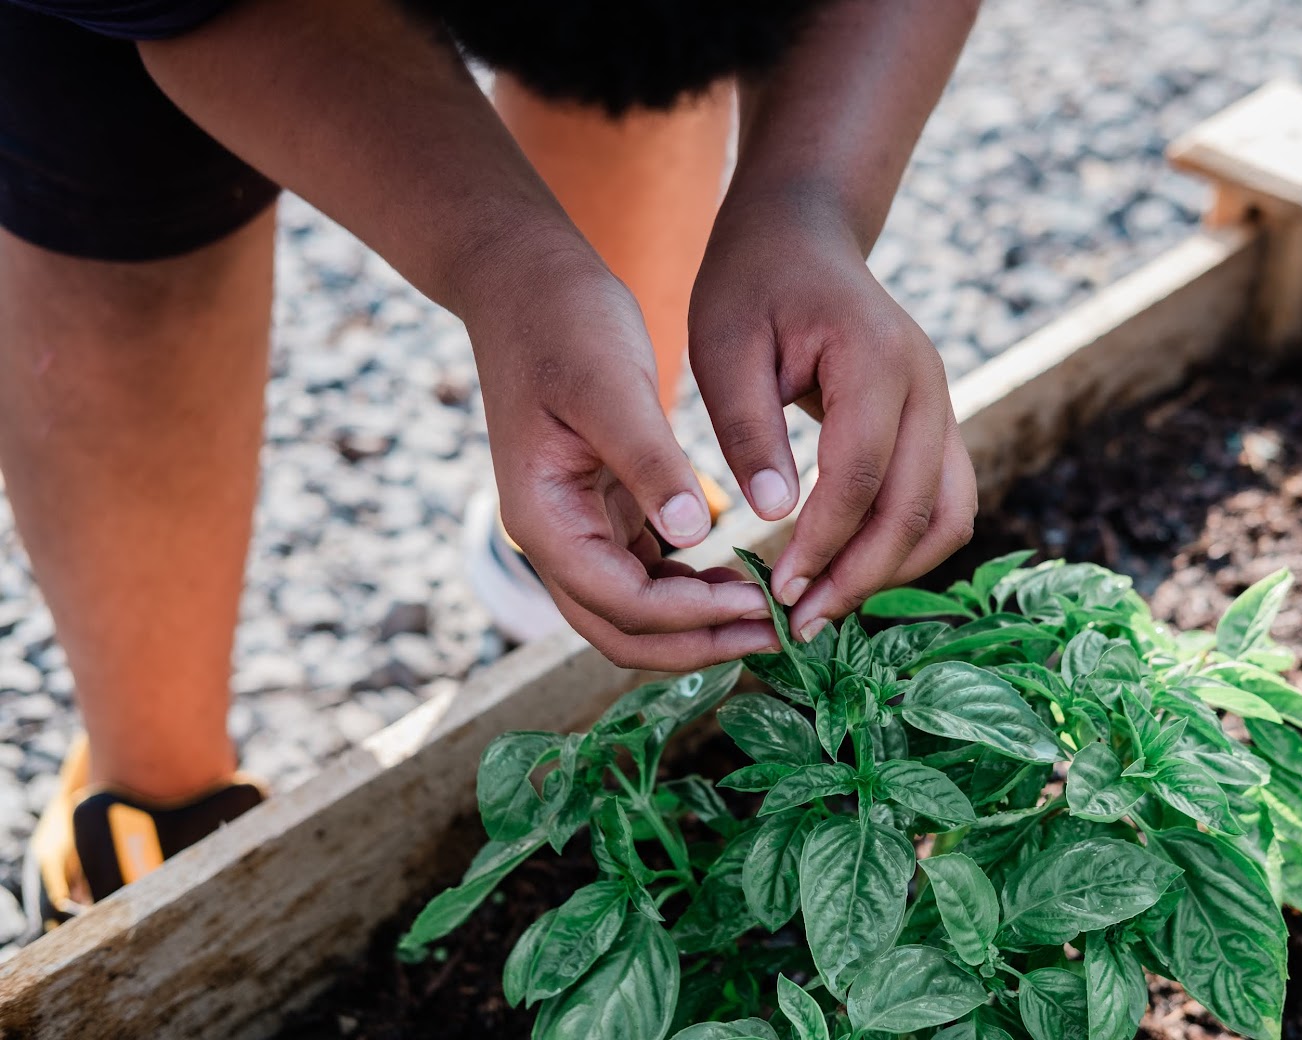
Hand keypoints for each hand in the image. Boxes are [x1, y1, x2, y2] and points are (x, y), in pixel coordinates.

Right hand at [467, 241, 778, 669]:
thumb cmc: (563, 322)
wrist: (523, 279)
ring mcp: (576, 526)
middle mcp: (554, 536)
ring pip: (634, 611)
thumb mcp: (612, 386)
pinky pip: (644, 574)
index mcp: (544, 518)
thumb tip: (693, 536)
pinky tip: (740, 577)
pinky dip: (689, 589)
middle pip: (621, 631)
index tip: (759, 603)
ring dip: (697, 623)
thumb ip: (649, 465)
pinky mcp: (602, 508)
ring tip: (768, 613)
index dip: (691, 617)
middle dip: (697, 643)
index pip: (620, 604)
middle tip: (776, 633)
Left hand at [689, 197, 976, 641]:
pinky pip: (943, 501)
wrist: (802, 232)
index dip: (823, 543)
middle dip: (860, 576)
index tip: (777, 590)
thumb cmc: (751, 282)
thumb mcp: (723, 344)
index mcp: (875, 359)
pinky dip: (905, 546)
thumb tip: (772, 515)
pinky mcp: (936, 422)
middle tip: (802, 624)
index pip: (862, 476)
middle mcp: (928, 385)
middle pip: (917, 509)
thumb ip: (747, 428)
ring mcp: (942, 404)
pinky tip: (849, 572)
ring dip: (893, 572)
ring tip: (827, 608)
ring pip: (948, 514)